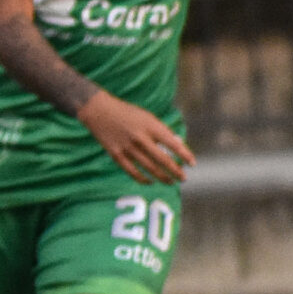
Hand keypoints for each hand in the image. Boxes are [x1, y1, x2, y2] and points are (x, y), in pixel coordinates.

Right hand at [75, 92, 192, 183]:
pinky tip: (150, 181)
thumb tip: (178, 146)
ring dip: (162, 177)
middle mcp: (140, 138)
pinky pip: (132, 172)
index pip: (173, 144)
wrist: (99, 111)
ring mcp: (128, 148)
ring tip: (171, 182)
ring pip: (149, 168)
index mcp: (151, 126)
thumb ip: (162, 131)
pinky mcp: (116, 155)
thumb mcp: (147, 117)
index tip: (192, 164)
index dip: (185, 155)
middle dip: (175, 171)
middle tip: (183, 178)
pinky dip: (142, 179)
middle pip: (162, 159)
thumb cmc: (127, 113)